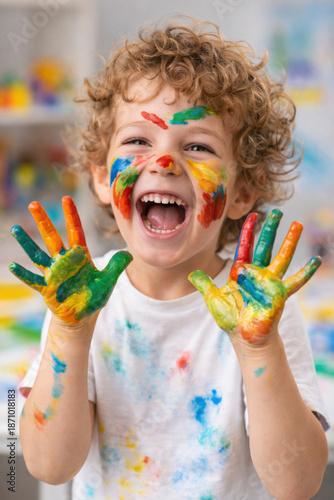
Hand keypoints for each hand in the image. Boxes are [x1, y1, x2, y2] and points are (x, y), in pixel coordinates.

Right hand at [9, 196, 131, 325]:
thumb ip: (116, 266)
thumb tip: (130, 253)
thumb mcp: (108, 281)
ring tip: (15, 228)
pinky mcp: (46, 288)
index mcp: (79, 256)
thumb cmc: (94, 296)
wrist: (82, 316)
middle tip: (33, 204)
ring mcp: (53, 274)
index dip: (71, 216)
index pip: (75, 231)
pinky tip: (12, 265)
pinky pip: (33, 279)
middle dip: (43, 221)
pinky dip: (23, 273)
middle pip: (52, 237)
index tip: (66, 198)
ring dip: (26, 242)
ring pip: (37, 254)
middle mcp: (64, 261)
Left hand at [189, 209, 320, 345]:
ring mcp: (270, 282)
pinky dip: (305, 272)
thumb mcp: (213, 299)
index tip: (253, 215)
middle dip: (270, 229)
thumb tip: (191, 274)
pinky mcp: (279, 294)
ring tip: (298, 225)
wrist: (243, 337)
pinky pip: (295, 282)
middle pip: (265, 246)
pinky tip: (316, 261)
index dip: (249, 231)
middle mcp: (257, 273)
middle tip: (278, 212)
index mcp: (241, 271)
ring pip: (282, 257)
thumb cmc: (230, 318)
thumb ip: (204, 284)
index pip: (245, 246)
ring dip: (290, 241)